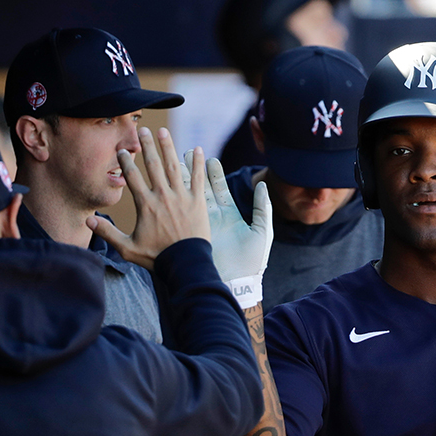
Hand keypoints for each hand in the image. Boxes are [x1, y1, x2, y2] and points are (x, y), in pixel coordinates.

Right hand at [88, 127, 209, 269]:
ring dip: (168, 146)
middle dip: (147, 145)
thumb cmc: (156, 257)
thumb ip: (108, 233)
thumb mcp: (127, 248)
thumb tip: (87, 222)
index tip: (123, 151)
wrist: (185, 263)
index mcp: (145, 204)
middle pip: (153, 165)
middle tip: (143, 129)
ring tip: (162, 131)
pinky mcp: (197, 201)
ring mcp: (181, 197)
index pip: (132, 177)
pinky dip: (197, 162)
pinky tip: (198, 149)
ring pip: (173, 166)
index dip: (127, 162)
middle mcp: (162, 196)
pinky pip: (197, 177)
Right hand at [185, 153, 272, 308]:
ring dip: (182, 179)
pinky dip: (179, 198)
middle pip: (200, 188)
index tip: (207, 158)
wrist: (237, 284)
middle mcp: (213, 217)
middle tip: (183, 151)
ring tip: (174, 160)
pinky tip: (172, 183)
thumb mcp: (262, 231)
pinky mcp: (194, 233)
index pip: (217, 189)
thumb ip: (263, 207)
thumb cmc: (251, 262)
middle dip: (192, 170)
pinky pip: (185, 213)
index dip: (212, 173)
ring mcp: (201, 224)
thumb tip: (262, 185)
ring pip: (189, 196)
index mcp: (228, 215)